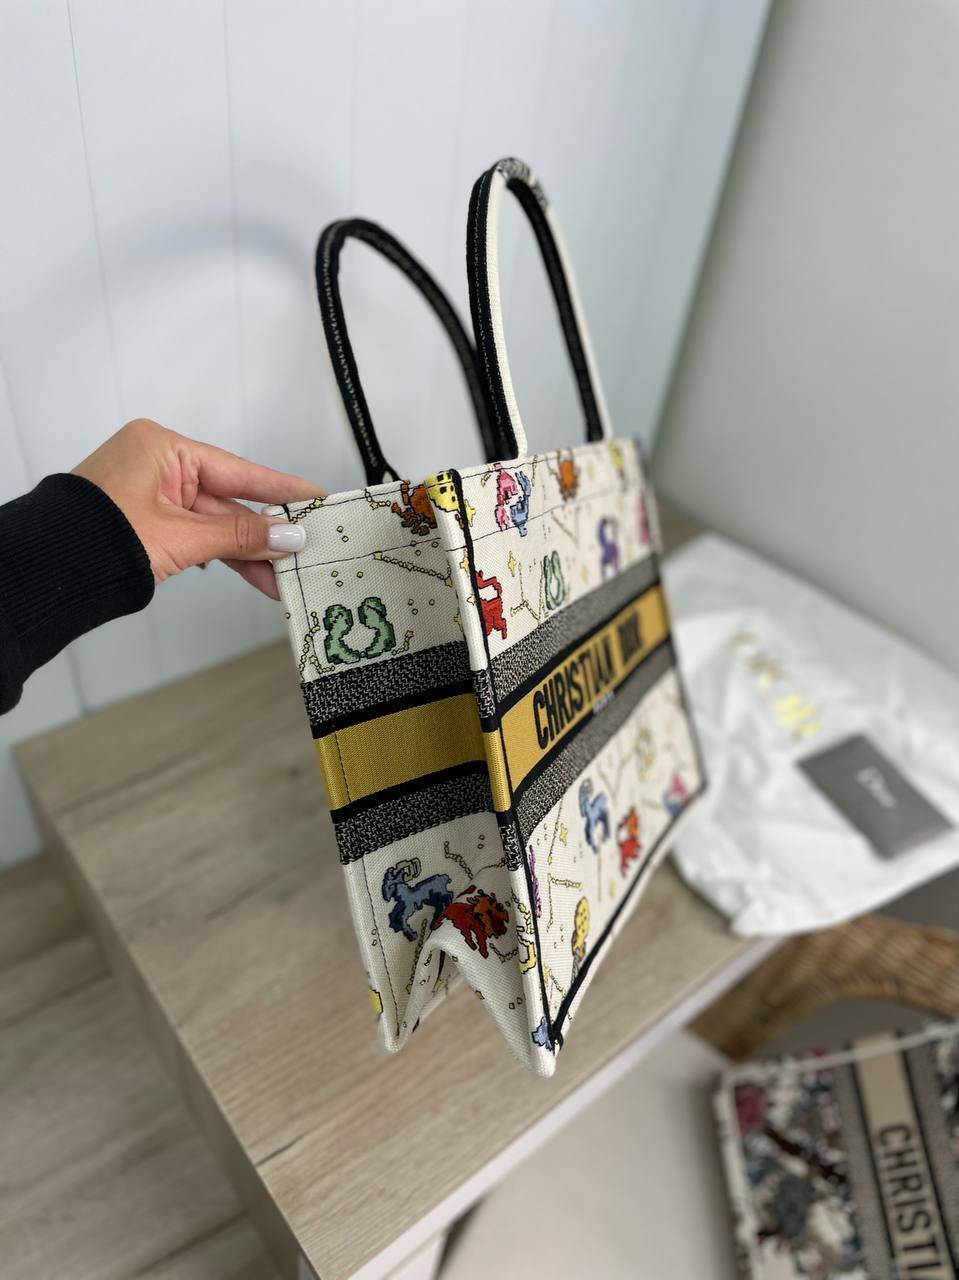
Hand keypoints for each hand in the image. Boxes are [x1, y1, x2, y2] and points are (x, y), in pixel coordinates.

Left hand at [73, 419, 321, 599]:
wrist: (46, 574)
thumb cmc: (97, 541)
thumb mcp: (182, 538)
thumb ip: (240, 535)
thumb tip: (289, 535)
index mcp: (163, 447)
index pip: (239, 469)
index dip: (282, 488)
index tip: (317, 497)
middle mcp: (157, 463)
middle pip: (229, 499)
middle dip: (266, 532)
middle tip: (306, 549)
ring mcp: (149, 492)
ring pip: (214, 523)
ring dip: (246, 551)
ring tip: (281, 577)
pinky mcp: (144, 519)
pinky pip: (195, 534)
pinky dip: (220, 555)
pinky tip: (249, 573)